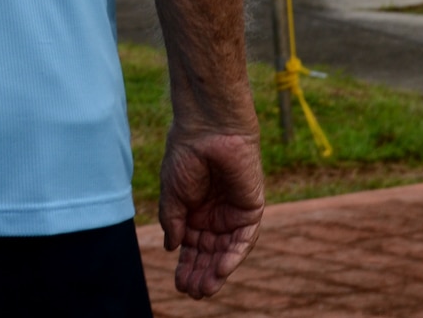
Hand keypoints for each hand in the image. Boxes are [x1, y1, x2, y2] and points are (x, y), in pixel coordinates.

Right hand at [158, 128, 262, 297]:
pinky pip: (244, 239)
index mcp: (193, 210)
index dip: (185, 264)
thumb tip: (172, 247)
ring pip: (225, 250)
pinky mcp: (250, 210)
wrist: (208, 131)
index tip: (178, 284)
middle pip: (208, 251)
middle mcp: (214, 215)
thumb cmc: (186, 155)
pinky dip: (233, 256)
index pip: (190, 245)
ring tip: (204, 289)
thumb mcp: (172, 193)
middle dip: (199, 272)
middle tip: (190, 292)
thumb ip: (173, 221)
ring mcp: (232, 213)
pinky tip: (220, 269)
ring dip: (215, 271)